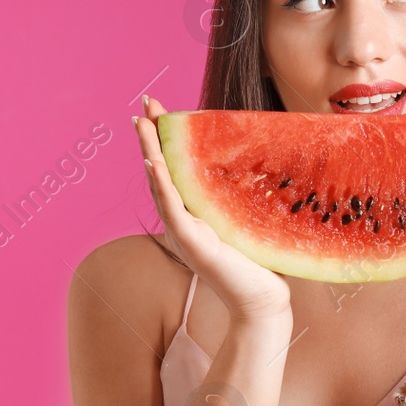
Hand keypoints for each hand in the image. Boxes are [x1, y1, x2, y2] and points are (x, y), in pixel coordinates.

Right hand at [136, 97, 292, 321]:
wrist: (262, 301)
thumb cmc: (261, 263)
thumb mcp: (251, 219)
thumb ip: (246, 194)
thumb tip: (262, 160)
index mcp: (195, 212)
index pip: (175, 168)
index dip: (164, 139)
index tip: (159, 109)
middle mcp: (183, 219)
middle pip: (161, 170)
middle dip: (152, 136)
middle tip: (145, 103)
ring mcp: (183, 231)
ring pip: (160, 184)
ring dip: (150, 152)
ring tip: (142, 124)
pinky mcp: (192, 243)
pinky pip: (172, 209)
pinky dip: (161, 185)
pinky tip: (153, 163)